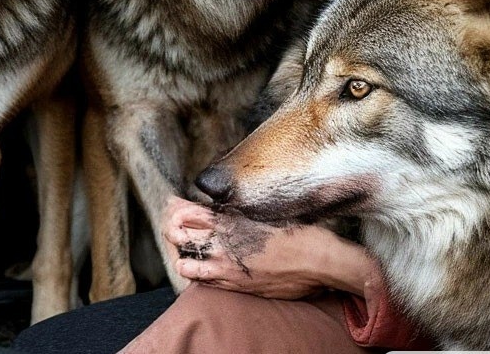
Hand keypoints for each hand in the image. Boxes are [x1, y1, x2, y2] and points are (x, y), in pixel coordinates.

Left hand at [162, 196, 376, 299]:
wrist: (317, 260)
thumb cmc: (296, 232)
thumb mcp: (264, 213)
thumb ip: (239, 213)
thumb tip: (222, 211)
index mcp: (230, 218)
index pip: (187, 211)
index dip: (176, 208)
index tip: (174, 205)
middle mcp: (224, 242)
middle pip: (179, 234)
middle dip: (173, 230)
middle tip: (174, 227)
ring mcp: (227, 266)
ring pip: (185, 262)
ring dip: (182, 255)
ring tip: (187, 252)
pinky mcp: (236, 285)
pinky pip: (203, 281)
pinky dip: (197, 275)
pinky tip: (201, 270)